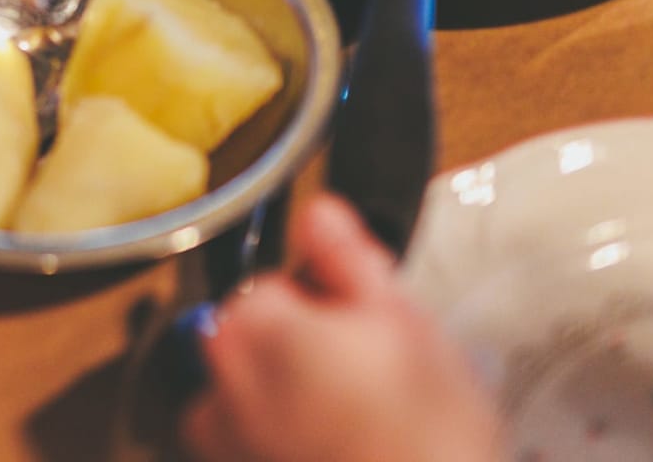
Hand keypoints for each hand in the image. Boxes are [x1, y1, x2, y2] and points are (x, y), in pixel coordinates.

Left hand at [178, 193, 503, 461]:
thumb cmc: (427, 429)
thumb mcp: (402, 317)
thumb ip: (345, 254)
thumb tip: (317, 212)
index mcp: (260, 329)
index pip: (267, 282)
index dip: (316, 296)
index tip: (356, 320)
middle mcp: (226, 386)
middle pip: (247, 334)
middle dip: (294, 340)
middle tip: (361, 367)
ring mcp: (226, 443)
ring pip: (242, 391)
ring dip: (279, 393)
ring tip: (348, 413)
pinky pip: (243, 442)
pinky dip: (275, 439)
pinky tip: (332, 445)